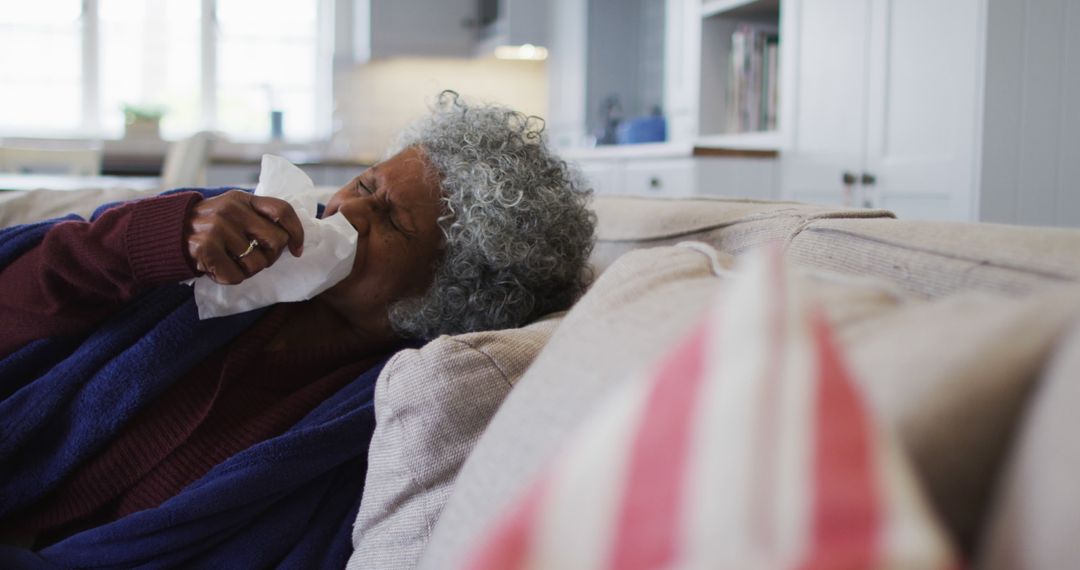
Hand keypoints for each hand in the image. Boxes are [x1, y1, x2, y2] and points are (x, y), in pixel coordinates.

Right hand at [184, 190, 304, 284]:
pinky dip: (229, 278)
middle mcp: (231, 210)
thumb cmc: (206, 229)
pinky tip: (216, 268)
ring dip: (247, 271)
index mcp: (241, 199)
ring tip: (230, 262)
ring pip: (257, 264)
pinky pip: (236, 276)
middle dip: (270, 257)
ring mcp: (218, 227)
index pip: (282, 211)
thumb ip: (257, 218)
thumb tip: (292, 240)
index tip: (297, 250)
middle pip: (276, 241)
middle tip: (254, 259)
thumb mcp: (231, 212)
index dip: (296, 232)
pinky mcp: (205, 248)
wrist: (163, 234)